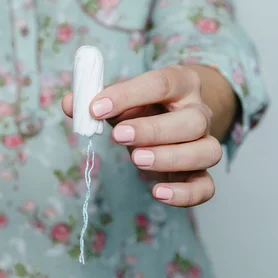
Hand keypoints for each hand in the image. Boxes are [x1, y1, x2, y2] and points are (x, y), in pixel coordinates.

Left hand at [62, 65, 222, 206]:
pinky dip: (185, 194)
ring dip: (170, 158)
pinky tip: (158, 193)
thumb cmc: (142, 106)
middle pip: (192, 121)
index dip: (127, 95)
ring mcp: (204, 142)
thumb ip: (94, 100)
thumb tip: (70, 103)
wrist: (170, 116)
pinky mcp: (200, 172)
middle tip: (118, 136)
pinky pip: (206, 187)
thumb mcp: (119, 97)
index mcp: (180, 83)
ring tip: (136, 159)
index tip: (96, 108)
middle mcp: (199, 112)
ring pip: (206, 151)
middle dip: (153, 130)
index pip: (161, 83)